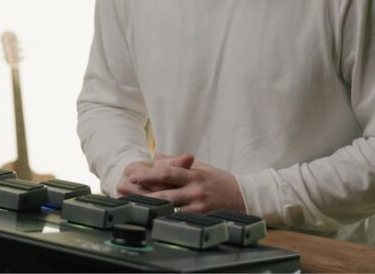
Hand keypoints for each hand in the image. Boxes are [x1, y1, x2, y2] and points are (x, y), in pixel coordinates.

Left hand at [126, 154, 245, 213]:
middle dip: (145, 192)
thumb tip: (156, 155)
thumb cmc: (221, 181)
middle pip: (165, 192)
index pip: (168, 173)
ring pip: (171, 208)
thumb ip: (178, 162)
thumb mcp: (201, 167)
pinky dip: (169, 218)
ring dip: (154, 208)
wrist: (245, 197)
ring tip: (137, 207)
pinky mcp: (202, 217)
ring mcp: (198, 206)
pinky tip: (157, 218)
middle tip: (129, 191)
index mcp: (194, 175)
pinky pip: (182, 219)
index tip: (135, 174)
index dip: (149, 174)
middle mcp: (195, 190)